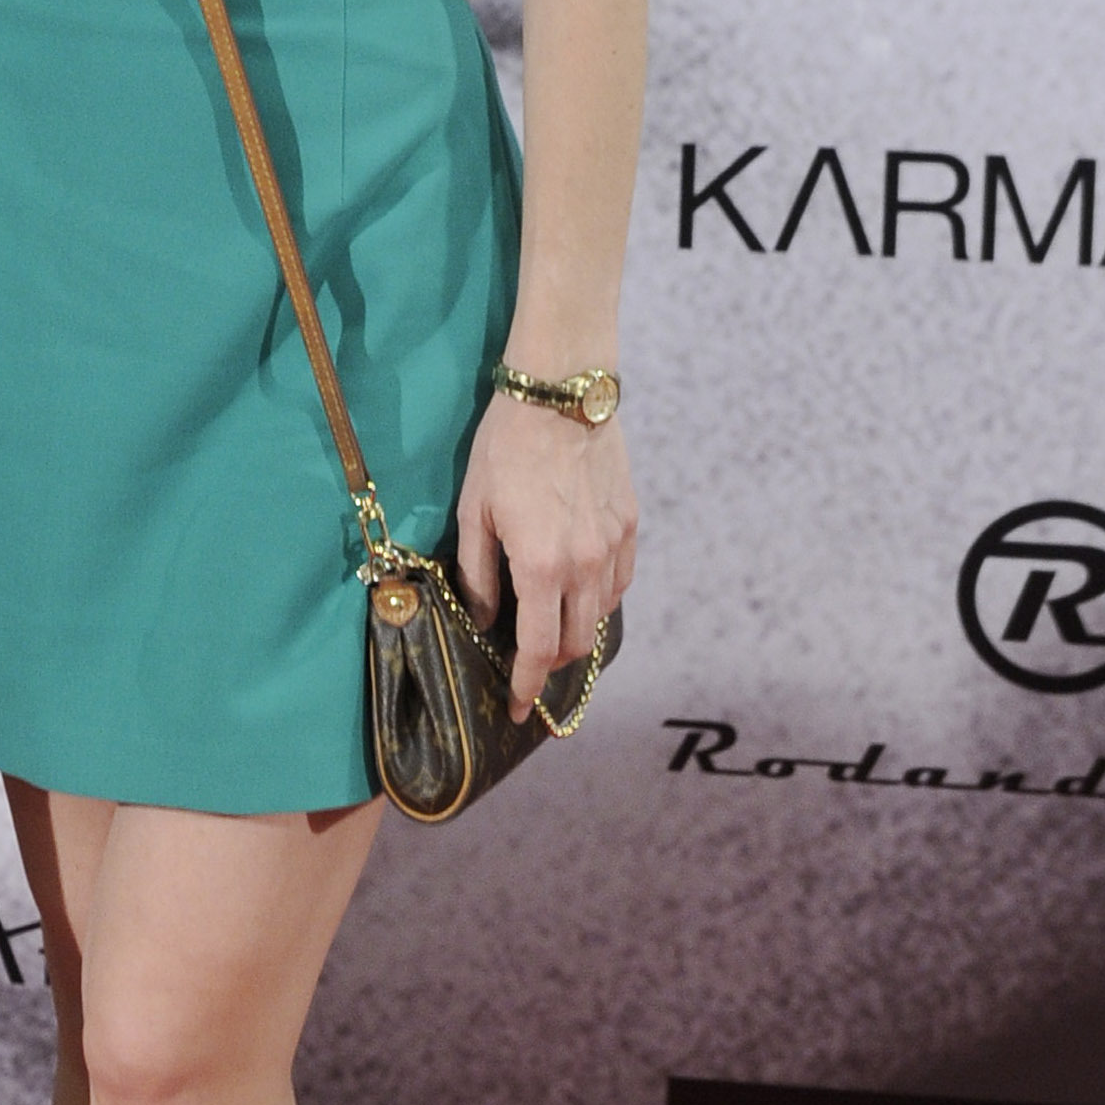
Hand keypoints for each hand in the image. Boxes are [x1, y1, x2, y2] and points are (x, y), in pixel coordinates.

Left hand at [452, 388, 634, 716]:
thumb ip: (478, 575)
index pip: (538, 649)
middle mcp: (585, 566)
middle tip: (526, 661)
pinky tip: (579, 592)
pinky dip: (599, 600)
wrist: (561, 395)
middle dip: (549, 663)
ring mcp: (613, 547)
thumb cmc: (505, 450)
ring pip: (601, 617)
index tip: (516, 709)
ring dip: (575, 632)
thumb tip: (482, 621)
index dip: (526, 686)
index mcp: (541, 567)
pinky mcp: (629, 526)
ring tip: (550, 626)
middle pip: (575, 643)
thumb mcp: (475, 512)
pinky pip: (619, 583)